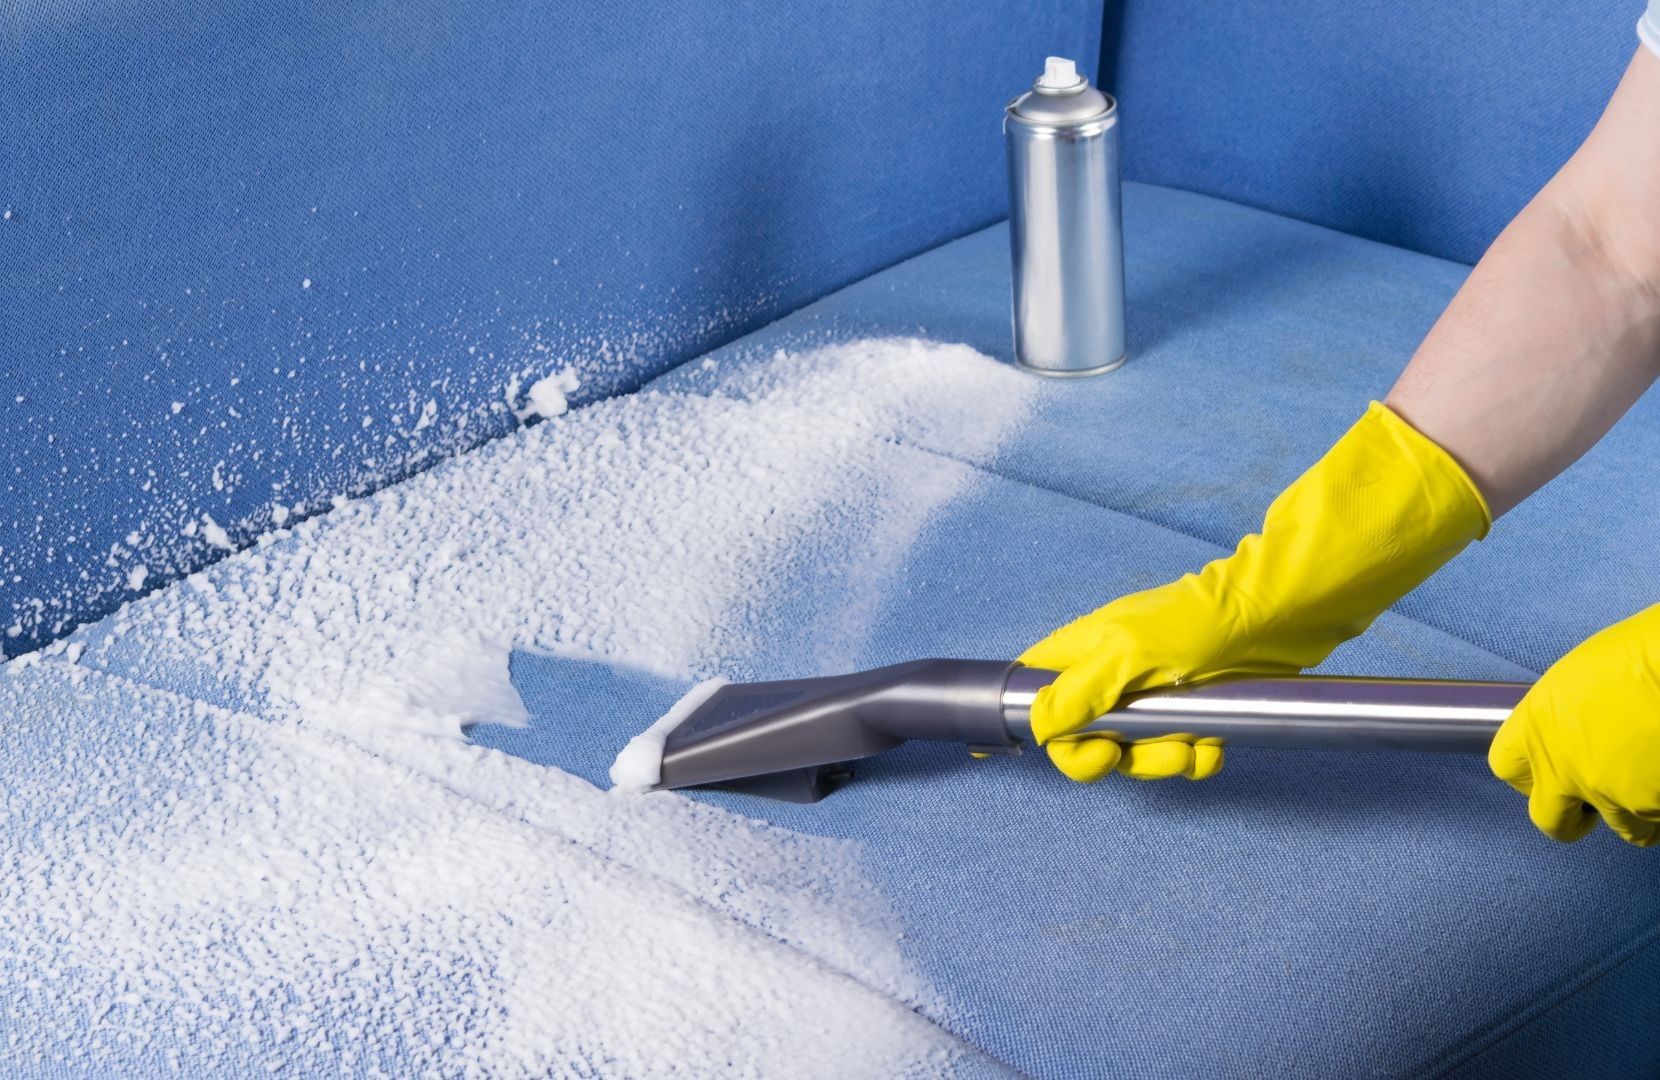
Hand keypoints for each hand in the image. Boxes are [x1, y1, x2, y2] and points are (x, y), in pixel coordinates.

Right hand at [1021, 403, 1490, 782]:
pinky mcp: (1195, 709)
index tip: (1080, 748)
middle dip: (1116, 757)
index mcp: (1085, 653)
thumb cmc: (1200, 621)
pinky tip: (1215, 747)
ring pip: (1137, 751)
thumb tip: (1039, 726)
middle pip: (1088, 738)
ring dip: (1162, 761)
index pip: (1039, 697)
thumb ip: (1077, 693)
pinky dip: (1196, 758)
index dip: (1051, 732)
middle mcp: (1112, 675)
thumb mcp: (1128, 654)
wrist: (1279, 615)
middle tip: (1140, 754)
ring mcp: (1155, 694)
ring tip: (1193, 749)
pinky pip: (1181, 751)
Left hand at [1489, 604, 1659, 845]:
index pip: (1508, 766)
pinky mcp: (1653, 809)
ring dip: (1635, 815)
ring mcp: (1612, 797)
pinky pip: (1658, 824)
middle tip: (1592, 807)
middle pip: (1550, 820)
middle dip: (1571, 818)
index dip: (1528, 772)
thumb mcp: (1583, 676)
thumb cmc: (1641, 652)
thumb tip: (1579, 728)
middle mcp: (1566, 770)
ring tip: (1650, 787)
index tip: (1545, 771)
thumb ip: (1569, 715)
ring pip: (1622, 828)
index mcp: (1539, 728)